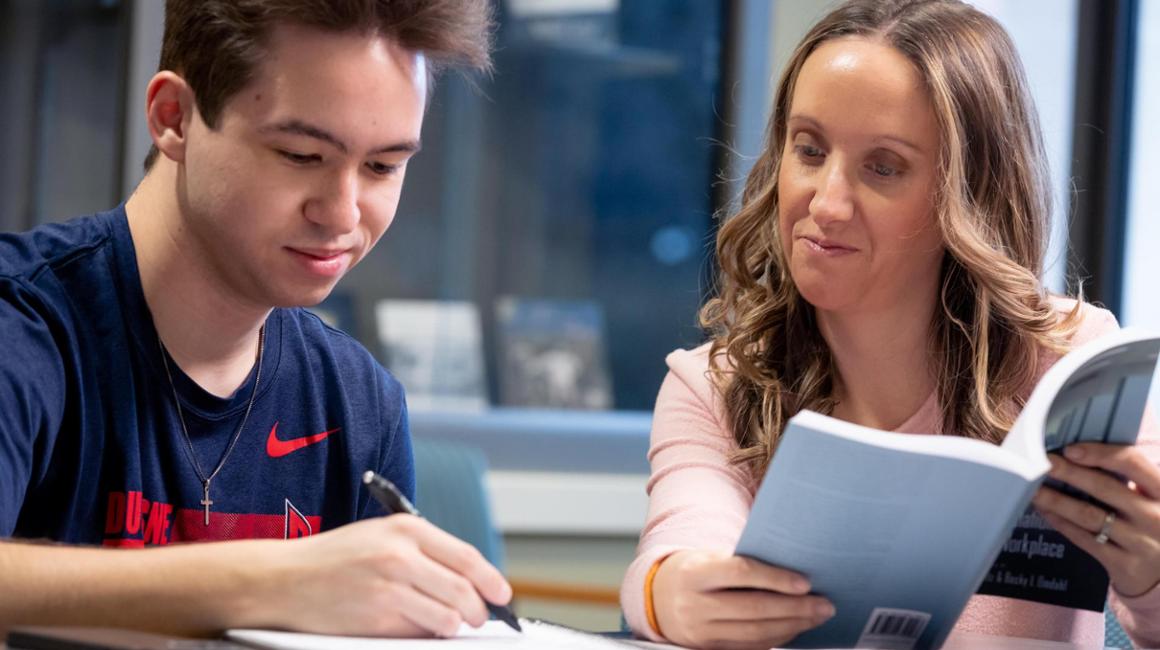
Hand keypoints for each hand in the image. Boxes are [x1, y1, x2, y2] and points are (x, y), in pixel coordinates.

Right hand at [264, 515, 511, 636]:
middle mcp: (401, 555)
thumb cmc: (334, 558)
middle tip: (479, 618)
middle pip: (464, 590)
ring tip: (447, 624)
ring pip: (447, 617)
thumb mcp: (381, 536)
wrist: (285, 579)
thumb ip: (423, 551)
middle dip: (479, 611)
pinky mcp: (377, 619)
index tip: (502, 594)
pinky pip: (419, 634)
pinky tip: (417, 628)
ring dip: (453, 626)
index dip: (491, 579)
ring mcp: (389, 588)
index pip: (467, 557)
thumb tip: (467, 578)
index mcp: (406, 529)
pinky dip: (425, 635)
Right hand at [650, 549, 834, 649]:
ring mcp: (700, 632)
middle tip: (824, 603)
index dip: (775, 578)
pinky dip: (777, 637)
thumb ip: (741, 564)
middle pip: (753, 609)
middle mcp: (694, 605)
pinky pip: (750, 646)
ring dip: (792, 626)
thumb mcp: (709, 559)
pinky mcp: (708, 649)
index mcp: (695, 572)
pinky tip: (795, 628)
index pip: (740, 573)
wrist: (657, 598)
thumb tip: (792, 571)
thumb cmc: (694, 572)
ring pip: (755, 632)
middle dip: (795, 608)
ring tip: (816, 616)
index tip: (805, 582)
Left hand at [1032, 444, 1159, 596]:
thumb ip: (1130, 478)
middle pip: (1105, 488)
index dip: (1100, 453)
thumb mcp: (1154, 499)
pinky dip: (1061, 523)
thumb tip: (1079, 453)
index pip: (1133, 463)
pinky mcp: (1124, 565)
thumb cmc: (1155, 523)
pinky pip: (1085, 539)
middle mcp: (1156, 516)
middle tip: (1042, 463)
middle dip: (1069, 473)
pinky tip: (1045, 511)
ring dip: (1057, 500)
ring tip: (1034, 488)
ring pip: (1089, 515)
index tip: (1070, 449)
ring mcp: (1141, 543)